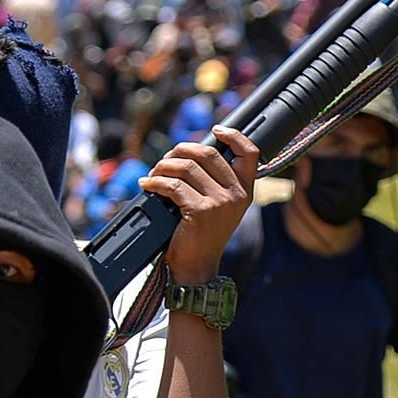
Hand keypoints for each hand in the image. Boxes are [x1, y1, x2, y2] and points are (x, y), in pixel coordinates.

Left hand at [142, 126, 258, 283]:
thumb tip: (188, 155)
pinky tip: (147, 185)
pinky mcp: (200, 211)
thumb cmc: (201, 237)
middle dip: (181, 151)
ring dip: (163, 166)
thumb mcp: (217, 208)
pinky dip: (155, 182)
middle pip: (208, 154)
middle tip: (165, 160)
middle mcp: (236, 195)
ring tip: (152, 174)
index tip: (216, 129)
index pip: (250, 153)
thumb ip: (213, 183)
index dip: (234, 135)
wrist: (196, 268)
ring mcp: (220, 203)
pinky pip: (172, 186)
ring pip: (186, 168)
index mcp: (245, 191)